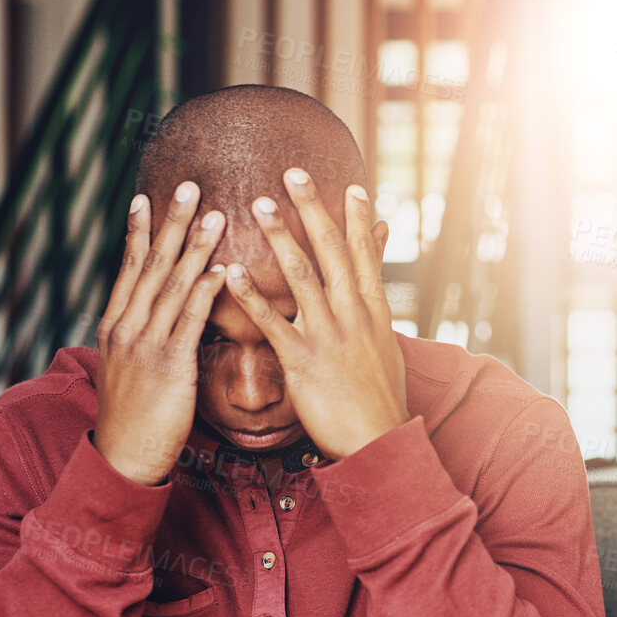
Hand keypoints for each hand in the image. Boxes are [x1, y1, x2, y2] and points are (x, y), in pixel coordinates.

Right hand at [93, 183, 226, 485]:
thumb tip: (158, 322)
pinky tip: (220, 269)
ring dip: (194, 247)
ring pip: (171, 285)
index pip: (129, 268)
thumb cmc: (134, 420)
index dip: (139, 231)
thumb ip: (144, 341)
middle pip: (150, 265)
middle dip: (170, 223)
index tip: (147, 197)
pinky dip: (204, 291)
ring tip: (215, 214)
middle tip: (188, 186)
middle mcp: (126, 328)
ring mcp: (144, 345)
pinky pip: (189, 320)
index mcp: (115, 326)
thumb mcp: (130, 371)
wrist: (122, 459)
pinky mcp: (168, 366)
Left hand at [224, 169, 406, 459]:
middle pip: (333, 252)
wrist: (379, 442)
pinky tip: (230, 271)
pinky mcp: (304, 361)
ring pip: (303, 276)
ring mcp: (329, 336)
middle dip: (314, 210)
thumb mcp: (386, 349)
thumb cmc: (379, 400)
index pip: (366, 257)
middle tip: (294, 173)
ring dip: (280, 237)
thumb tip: (377, 295)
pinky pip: (272, 322)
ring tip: (258, 205)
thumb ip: (376, 315)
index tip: (351, 187)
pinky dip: (251, 294)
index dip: (358, 221)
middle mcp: (354, 316)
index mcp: (374, 313)